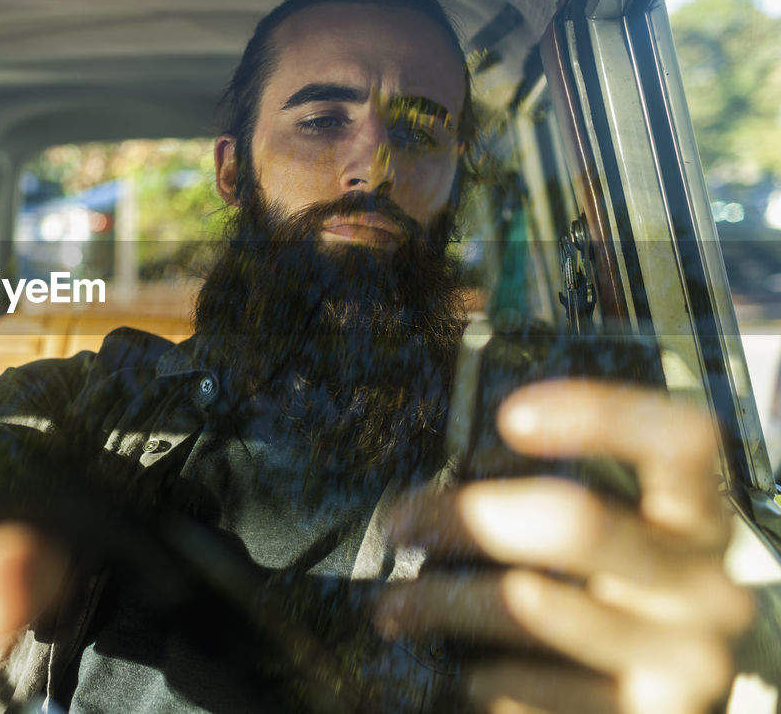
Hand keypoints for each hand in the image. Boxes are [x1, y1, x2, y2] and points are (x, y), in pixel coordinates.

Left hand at [375, 379, 753, 713]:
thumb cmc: (606, 605)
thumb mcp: (608, 547)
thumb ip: (550, 504)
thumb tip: (438, 493)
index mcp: (699, 522)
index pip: (678, 442)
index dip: (600, 415)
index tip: (512, 416)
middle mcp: (708, 589)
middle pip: (578, 521)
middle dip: (466, 515)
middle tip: (399, 523)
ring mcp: (683, 663)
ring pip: (527, 603)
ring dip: (439, 600)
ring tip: (393, 606)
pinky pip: (524, 686)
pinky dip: (476, 675)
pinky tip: (462, 670)